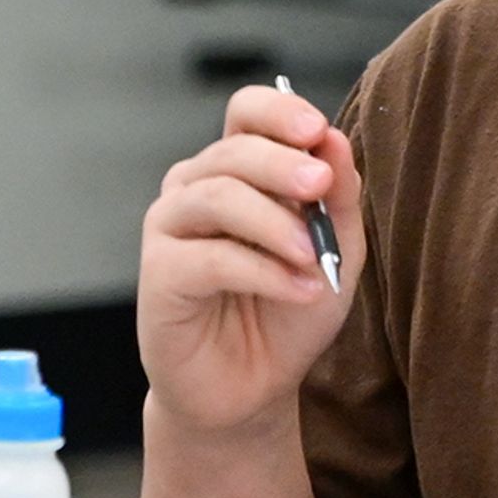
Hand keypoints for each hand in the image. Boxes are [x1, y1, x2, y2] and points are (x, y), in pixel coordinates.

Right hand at [138, 82, 365, 436]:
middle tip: (322, 186)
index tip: (317, 129)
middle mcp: (196, 187)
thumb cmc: (289, 313)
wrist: (252, 387)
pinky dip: (264, 271)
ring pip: (218, 197)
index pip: (247, 112)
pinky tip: (303, 289)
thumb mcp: (335, 252)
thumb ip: (338, 197)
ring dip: (276, 223)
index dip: (279, 111)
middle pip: (234, 151)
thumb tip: (335, 140)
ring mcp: (171, 227)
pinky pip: (212, 257)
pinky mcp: (159, 274)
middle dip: (283, 164)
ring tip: (315, 256)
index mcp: (237, 169)